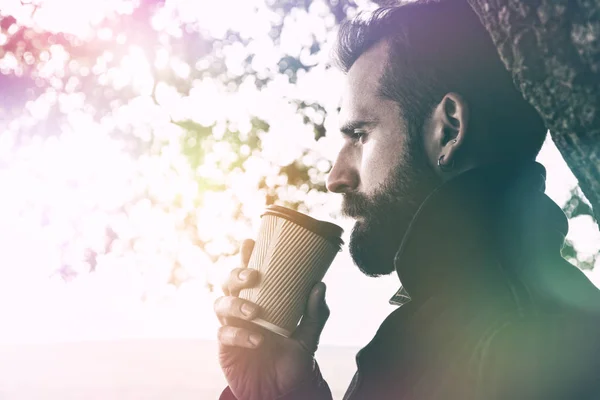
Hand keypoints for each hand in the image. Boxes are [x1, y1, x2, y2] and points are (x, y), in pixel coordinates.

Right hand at [215, 239, 329, 399]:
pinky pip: (224, 333)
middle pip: (228, 283)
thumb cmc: (293, 360)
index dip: (246, 255)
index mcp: (262, 300)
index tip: (250, 241)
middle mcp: (244, 308)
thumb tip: (320, 285)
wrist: (283, 392)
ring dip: (236, 304)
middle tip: (252, 276)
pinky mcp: (226, 346)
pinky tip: (256, 340)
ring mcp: (233, 326)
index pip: (250, 273)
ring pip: (220, 304)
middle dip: (236, 274)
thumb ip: (315, 313)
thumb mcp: (309, 336)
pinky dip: (238, 334)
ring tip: (254, 312)